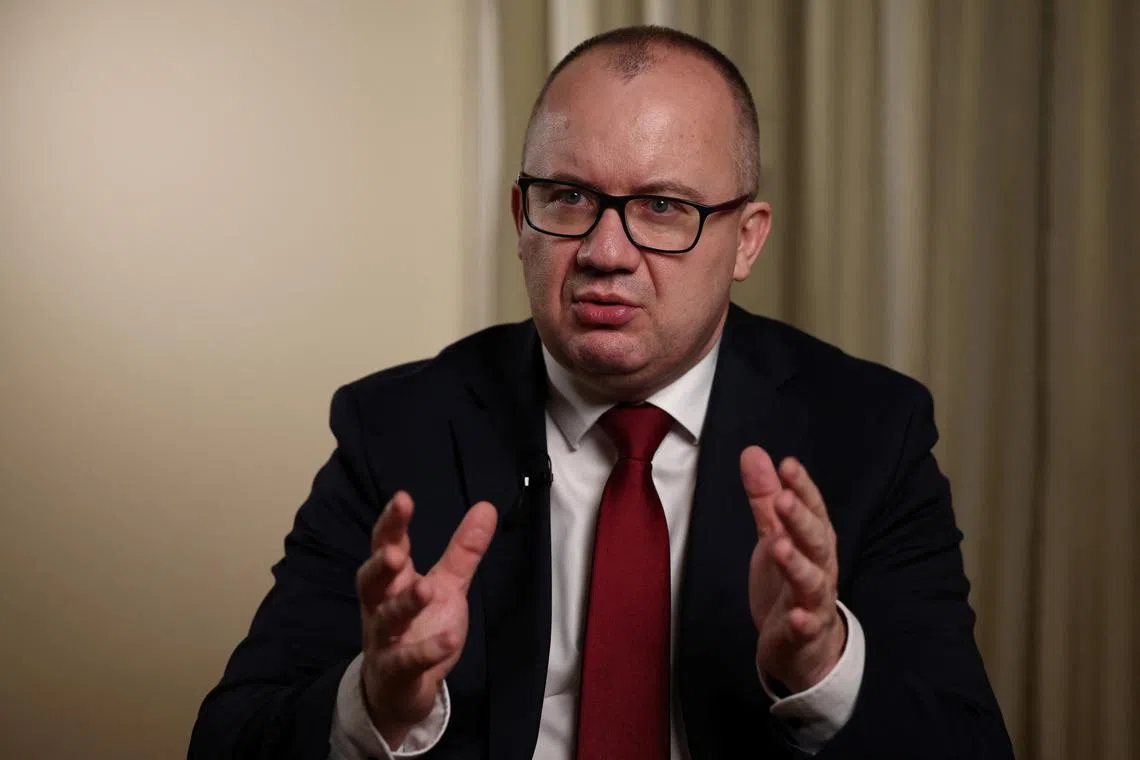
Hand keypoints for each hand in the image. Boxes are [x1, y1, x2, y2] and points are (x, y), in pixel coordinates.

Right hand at [356, 491, 497, 746]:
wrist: (399, 690)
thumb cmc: (419, 627)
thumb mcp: (447, 586)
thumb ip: (463, 551)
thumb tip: (487, 507)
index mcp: (393, 580)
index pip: (387, 546)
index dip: (392, 524)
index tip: (402, 499)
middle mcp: (381, 606)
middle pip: (371, 580)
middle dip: (380, 564)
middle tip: (396, 553)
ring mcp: (384, 640)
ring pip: (387, 619)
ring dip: (404, 604)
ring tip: (426, 589)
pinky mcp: (395, 672)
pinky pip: (407, 661)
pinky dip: (426, 650)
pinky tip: (448, 639)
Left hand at [741, 447, 844, 692]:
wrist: (806, 645)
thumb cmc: (789, 581)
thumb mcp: (774, 534)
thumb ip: (764, 497)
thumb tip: (754, 452)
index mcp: (814, 540)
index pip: (813, 509)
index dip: (802, 487)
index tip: (787, 464)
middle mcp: (821, 566)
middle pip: (815, 540)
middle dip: (800, 519)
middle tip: (782, 498)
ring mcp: (813, 600)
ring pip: (811, 580)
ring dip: (797, 564)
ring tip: (780, 546)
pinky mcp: (804, 631)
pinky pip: (806, 626)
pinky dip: (802, 620)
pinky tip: (795, 616)